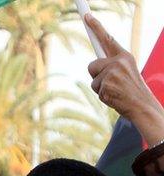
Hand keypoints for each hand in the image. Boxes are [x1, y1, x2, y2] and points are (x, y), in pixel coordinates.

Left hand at [86, 14, 163, 144]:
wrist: (142, 105)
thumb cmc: (131, 90)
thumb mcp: (125, 73)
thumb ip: (111, 66)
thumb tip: (93, 64)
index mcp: (125, 56)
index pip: (107, 39)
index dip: (96, 27)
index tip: (86, 16)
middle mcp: (119, 62)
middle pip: (92, 64)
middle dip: (97, 75)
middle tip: (111, 83)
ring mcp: (112, 73)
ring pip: (93, 78)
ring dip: (99, 86)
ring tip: (114, 91)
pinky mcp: (106, 84)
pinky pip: (95, 88)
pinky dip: (101, 94)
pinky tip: (114, 96)